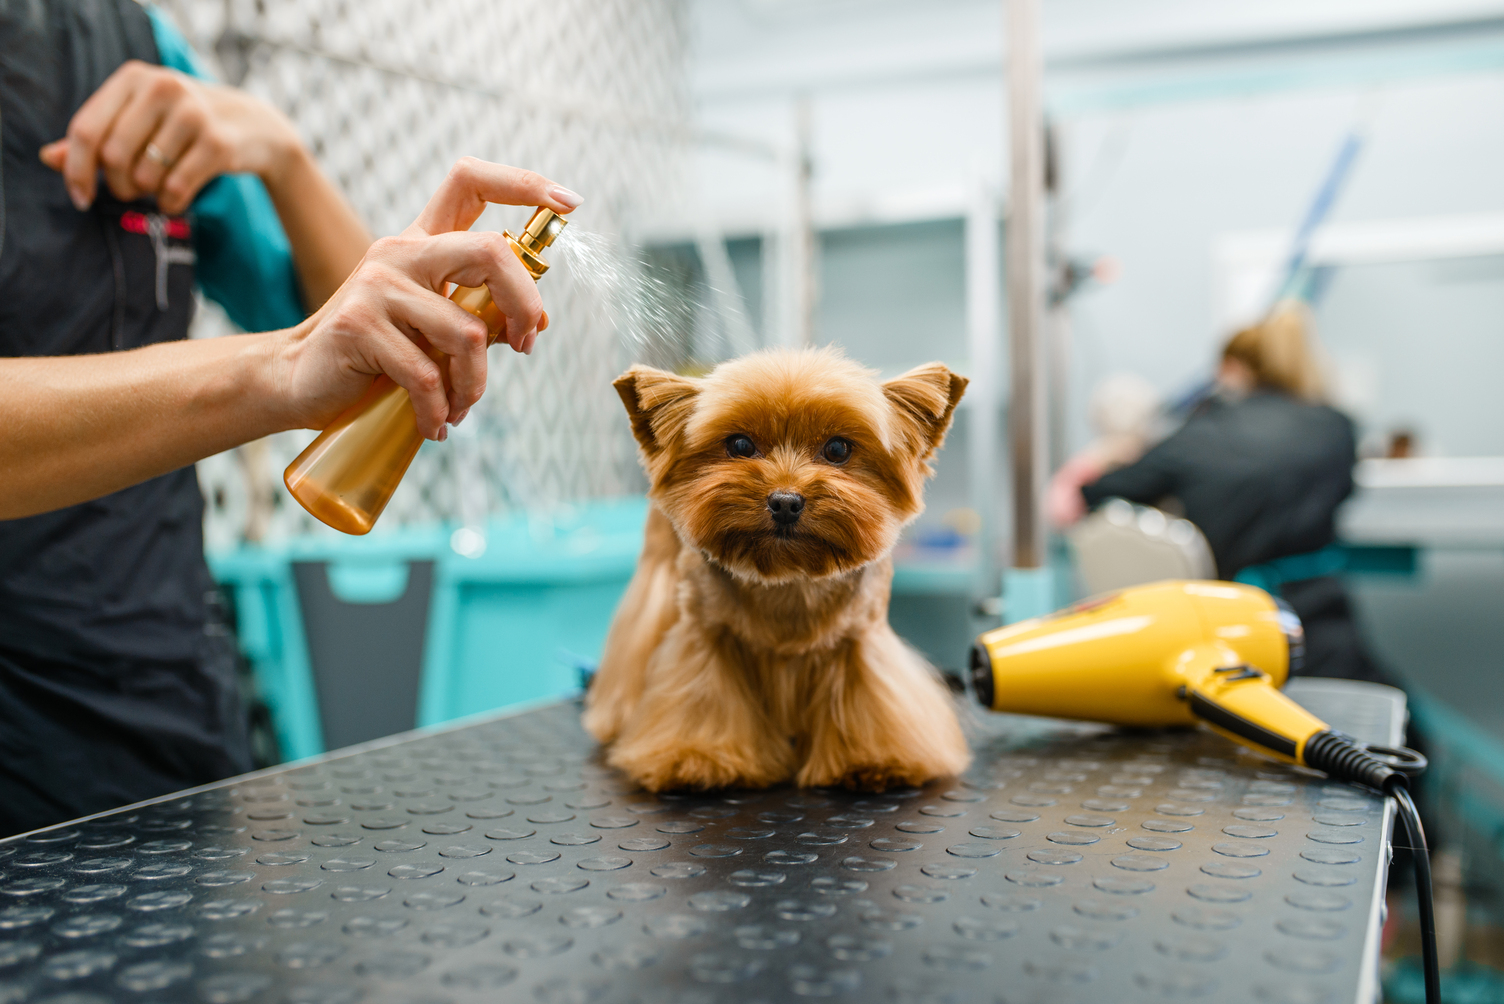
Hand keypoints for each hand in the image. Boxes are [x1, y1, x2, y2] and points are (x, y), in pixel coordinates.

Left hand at [39, 59, 300, 213]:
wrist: (254, 126)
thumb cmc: (183, 124)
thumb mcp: (138, 120)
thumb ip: (95, 138)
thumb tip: (49, 159)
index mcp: (133, 78)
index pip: (87, 130)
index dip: (77, 170)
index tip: (80, 198)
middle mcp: (162, 88)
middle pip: (114, 156)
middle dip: (118, 186)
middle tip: (130, 192)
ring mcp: (193, 114)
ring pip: (146, 176)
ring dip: (148, 195)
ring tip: (160, 189)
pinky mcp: (218, 144)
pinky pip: (176, 189)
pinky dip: (171, 204)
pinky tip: (176, 200)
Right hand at [271, 158, 582, 440]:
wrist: (298, 379)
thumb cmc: (376, 355)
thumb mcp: (431, 327)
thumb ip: (479, 315)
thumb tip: (539, 320)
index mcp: (422, 241)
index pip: (472, 182)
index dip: (524, 184)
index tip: (569, 203)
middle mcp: (401, 251)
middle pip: (489, 250)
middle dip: (523, 304)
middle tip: (524, 347)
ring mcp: (377, 285)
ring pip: (466, 333)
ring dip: (474, 385)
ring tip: (460, 409)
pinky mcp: (359, 325)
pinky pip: (427, 375)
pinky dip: (440, 410)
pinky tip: (435, 426)